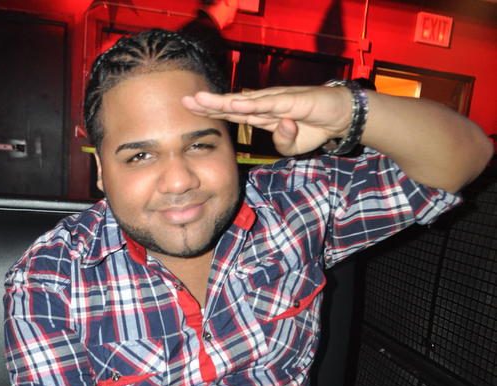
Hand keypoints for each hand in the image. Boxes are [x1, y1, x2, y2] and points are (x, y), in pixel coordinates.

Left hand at [182, 85, 352, 154]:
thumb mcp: (293, 145)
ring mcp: (276, 101)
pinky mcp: (290, 101)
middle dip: (208, 103)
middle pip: (232, 104)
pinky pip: (267, 104)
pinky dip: (250, 103)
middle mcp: (265, 105)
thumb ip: (281, 142)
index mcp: (262, 115)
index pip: (232, 113)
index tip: (192, 110)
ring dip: (222, 101)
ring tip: (201, 100)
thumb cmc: (314, 128)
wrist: (339, 116)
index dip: (213, 111)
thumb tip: (280, 129)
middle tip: (185, 101)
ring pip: (244, 101)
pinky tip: (233, 103)